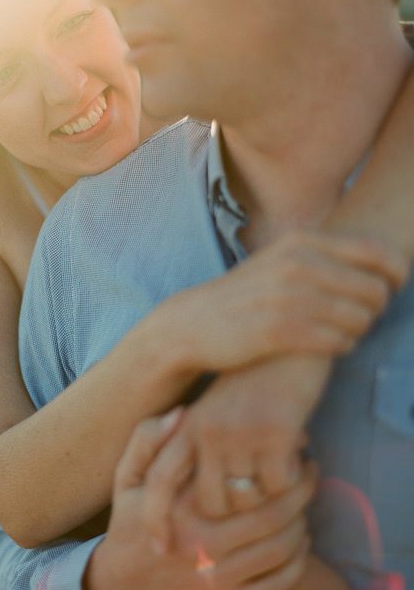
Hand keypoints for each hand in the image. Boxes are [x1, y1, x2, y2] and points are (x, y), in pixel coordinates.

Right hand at [84, 412, 315, 589]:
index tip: (293, 448)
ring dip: (302, 525)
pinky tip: (299, 545)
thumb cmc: (129, 523)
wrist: (118, 589)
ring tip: (305, 506)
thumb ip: (148, 439)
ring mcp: (216, 582)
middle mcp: (202, 545)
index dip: (279, 462)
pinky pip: (277, 587)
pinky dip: (297, 564)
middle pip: (273, 516)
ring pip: (280, 550)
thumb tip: (182, 412)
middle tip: (311, 474)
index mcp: (182, 507)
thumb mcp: (128, 476)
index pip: (246, 481)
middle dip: (301, 492)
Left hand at [143, 355, 330, 534]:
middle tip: (257, 490)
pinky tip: (297, 453)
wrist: (288, 342)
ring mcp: (238, 432)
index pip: (157, 480)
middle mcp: (205, 430)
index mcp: (186, 424)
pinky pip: (280, 485)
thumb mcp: (214, 408)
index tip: (162, 548)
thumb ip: (199, 445)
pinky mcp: (273, 434)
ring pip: (247, 499)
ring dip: (266, 493)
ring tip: (279, 466)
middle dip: (235, 511)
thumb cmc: (253, 380)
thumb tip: (200, 501)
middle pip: (211, 505)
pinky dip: (291, 478)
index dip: (156, 517)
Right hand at [169, 230, 406, 374]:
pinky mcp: (279, 332)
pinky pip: (338, 343)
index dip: (397, 274)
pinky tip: (325, 345)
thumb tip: (385, 259)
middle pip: (375, 290)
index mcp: (302, 242)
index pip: (378, 253)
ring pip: (360, 319)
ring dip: (357, 330)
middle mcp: (297, 265)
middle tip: (357, 316)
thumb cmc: (249, 294)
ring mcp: (288, 298)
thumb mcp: (282, 258)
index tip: (391, 287)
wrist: (195, 322)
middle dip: (375, 308)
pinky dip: (340, 347)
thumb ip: (325, 253)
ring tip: (338, 331)